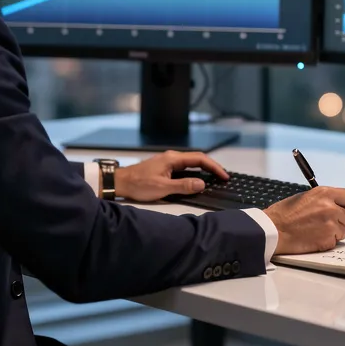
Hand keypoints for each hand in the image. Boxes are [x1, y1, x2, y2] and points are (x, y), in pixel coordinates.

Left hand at [112, 151, 228, 201]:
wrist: (120, 182)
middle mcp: (171, 157)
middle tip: (223, 177)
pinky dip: (194, 172)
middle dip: (212, 167)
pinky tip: (197, 180)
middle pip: (197, 159)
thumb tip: (202, 184)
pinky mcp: (164, 167)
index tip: (224, 175)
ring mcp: (167, 161)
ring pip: (191, 163)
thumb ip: (183, 186)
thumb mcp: (162, 188)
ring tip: (215, 178)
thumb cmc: (139, 184)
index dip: (214, 167)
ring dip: (204, 170)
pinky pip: (184, 168)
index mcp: (172, 159)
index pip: (199, 159)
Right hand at [263, 187, 344, 254]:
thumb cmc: (283, 214)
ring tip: (316, 231)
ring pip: (343, 231)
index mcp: (324, 193)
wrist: (273, 230)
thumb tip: (334, 204)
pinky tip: (313, 238)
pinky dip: (326, 242)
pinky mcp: (328, 239)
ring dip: (333, 233)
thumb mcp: (304, 197)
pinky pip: (335, 242)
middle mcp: (330, 207)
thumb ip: (322, 200)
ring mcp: (330, 224)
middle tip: (324, 224)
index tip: (340, 209)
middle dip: (339, 221)